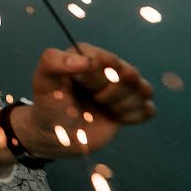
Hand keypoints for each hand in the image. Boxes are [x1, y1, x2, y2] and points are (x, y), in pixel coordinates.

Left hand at [12, 43, 155, 159]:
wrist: (55, 135)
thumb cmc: (48, 105)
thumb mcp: (42, 82)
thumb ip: (53, 62)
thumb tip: (86, 61)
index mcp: (88, 55)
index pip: (109, 60)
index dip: (99, 77)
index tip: (86, 88)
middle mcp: (108, 67)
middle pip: (130, 74)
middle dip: (110, 93)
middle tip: (94, 99)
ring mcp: (121, 87)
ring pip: (143, 90)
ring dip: (122, 105)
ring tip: (102, 108)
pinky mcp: (130, 106)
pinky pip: (148, 109)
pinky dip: (133, 116)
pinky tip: (115, 118)